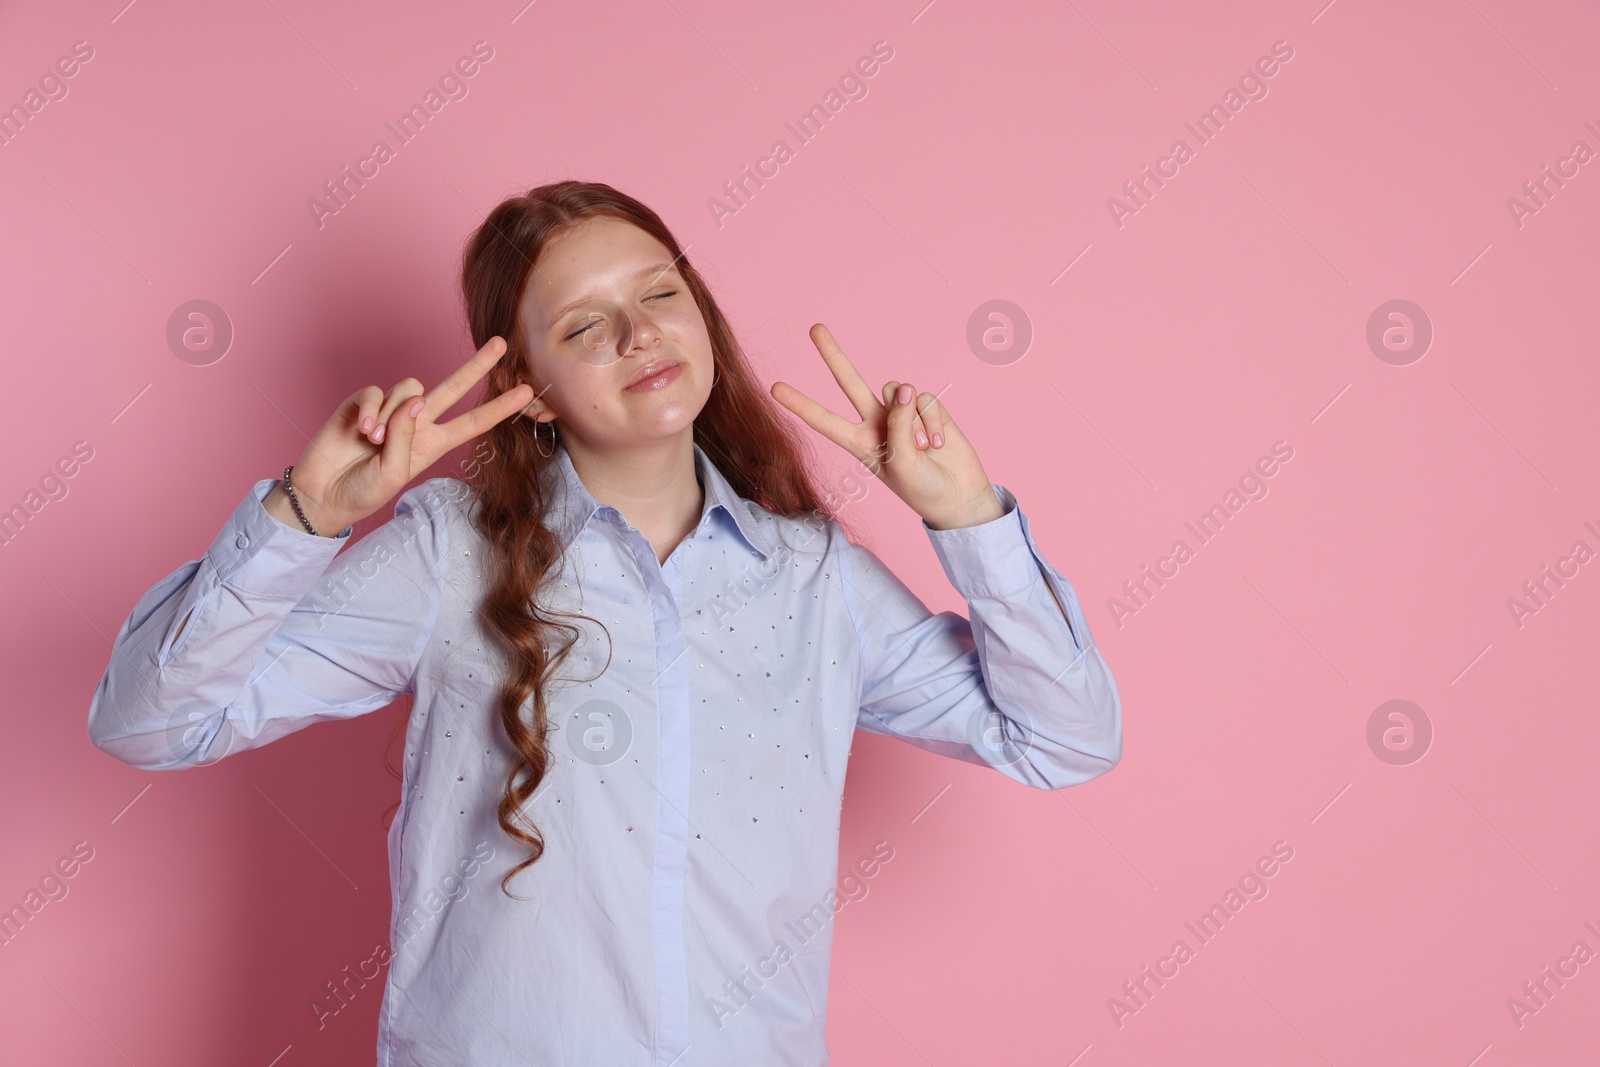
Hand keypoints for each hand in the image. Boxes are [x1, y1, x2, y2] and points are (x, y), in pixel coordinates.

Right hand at [275, 336, 533, 533]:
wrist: (323, 493)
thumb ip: (406, 438)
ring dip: (393, 415)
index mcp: (432, 443)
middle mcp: (416, 423)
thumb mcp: (394, 474)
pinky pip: (376, 392)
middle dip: (476, 365)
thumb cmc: (363, 490)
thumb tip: (413, 400)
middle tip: (500, 343)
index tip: (527, 392)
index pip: (472, 422)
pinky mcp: (363, 402)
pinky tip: (361, 431)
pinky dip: (370, 411)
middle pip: (452, 388)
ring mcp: (390, 410)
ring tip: (373, 441)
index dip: (499, 408)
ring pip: (409, 388)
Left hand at [770, 324, 1004, 530]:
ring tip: (923, 449)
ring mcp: (901, 414)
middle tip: (814, 328)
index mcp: (859, 443)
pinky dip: (932, 421)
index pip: (824, 421)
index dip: (801, 404)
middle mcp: (875, 423)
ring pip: (896, 391)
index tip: (774, 389)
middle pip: (849, 382)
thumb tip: (904, 388)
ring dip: (913, 420)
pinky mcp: (926, 408)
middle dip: (833, 355)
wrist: (957, 496)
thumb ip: (899, 425)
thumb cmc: (922, 488)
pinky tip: (938, 444)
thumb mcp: (902, 464)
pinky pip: (924, 400)